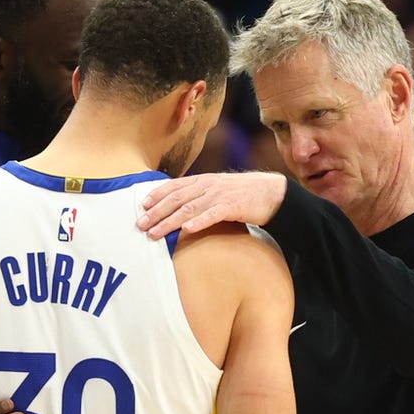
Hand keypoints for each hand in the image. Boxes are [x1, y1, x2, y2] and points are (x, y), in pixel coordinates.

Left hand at [137, 172, 287, 238]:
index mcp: (203, 180)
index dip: (157, 195)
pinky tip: (186, 230)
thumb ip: (201, 195)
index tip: (143, 206)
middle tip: (141, 225)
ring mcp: (219, 196)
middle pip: (176, 199)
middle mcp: (208, 186)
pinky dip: (198, 222)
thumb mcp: (219, 190)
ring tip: (155, 233)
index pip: (175, 186)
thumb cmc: (244, 194)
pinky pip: (212, 215)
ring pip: (188, 209)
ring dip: (169, 221)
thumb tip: (182, 207)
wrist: (272, 193)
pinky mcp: (232, 206)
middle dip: (156, 212)